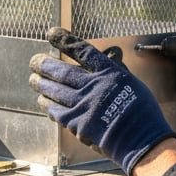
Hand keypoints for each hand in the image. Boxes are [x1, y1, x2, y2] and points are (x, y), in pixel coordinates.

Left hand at [28, 27, 175, 175]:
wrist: (142, 141)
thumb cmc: (142, 113)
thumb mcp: (132, 84)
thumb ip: (115, 72)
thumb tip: (104, 61)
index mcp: (110, 73)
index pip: (83, 51)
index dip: (65, 41)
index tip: (52, 34)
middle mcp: (94, 86)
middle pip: (63, 71)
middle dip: (45, 65)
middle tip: (34, 61)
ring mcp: (84, 105)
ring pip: (56, 91)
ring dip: (41, 84)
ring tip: (33, 79)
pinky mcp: (78, 123)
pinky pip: (57, 112)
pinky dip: (48, 106)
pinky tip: (43, 102)